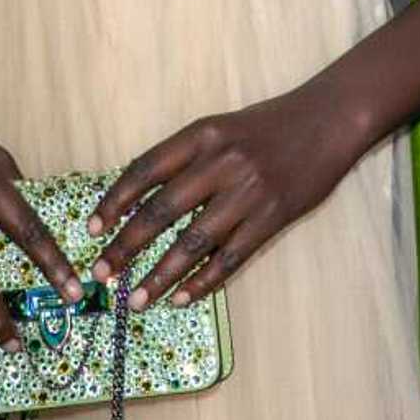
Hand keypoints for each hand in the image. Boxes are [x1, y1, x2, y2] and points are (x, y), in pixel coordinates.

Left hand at [84, 77, 360, 311]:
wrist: (327, 120)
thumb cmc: (267, 126)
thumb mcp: (220, 128)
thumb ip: (185, 158)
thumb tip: (139, 199)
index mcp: (202, 135)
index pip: (145, 170)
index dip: (115, 201)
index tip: (92, 228)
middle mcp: (221, 162)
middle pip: (162, 210)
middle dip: (126, 245)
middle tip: (101, 273)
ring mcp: (248, 192)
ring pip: (193, 242)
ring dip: (161, 275)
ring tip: (136, 299)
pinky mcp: (273, 218)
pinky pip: (231, 258)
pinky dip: (203, 282)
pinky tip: (182, 298)